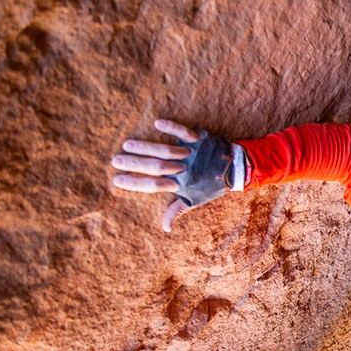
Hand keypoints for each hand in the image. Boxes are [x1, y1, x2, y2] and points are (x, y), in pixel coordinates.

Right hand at [111, 119, 233, 231]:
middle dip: (134, 164)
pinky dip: (171, 128)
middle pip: (155, 167)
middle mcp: (184, 169)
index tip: (116, 180)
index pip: (153, 185)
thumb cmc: (211, 186)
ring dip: (145, 146)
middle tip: (115, 160)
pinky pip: (184, 132)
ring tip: (127, 145)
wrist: (236, 169)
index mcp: (181, 184)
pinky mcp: (199, 139)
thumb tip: (164, 227)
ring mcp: (191, 153)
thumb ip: (176, 210)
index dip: (134, 183)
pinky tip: (157, 123)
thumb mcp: (195, 200)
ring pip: (165, 150)